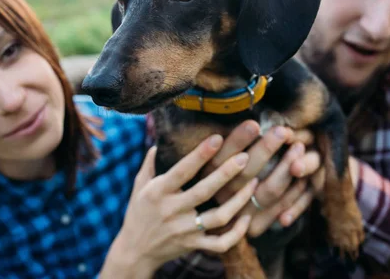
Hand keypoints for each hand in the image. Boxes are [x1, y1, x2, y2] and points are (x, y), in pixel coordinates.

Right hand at [100, 135, 257, 278]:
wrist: (135, 250)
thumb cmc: (139, 212)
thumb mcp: (139, 185)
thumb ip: (150, 163)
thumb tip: (161, 141)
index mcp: (158, 192)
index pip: (182, 171)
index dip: (200, 155)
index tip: (217, 139)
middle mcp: (172, 210)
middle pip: (204, 191)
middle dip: (226, 173)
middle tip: (244, 157)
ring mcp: (184, 230)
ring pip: (218, 217)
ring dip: (238, 200)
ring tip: (253, 182)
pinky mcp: (193, 245)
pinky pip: (220, 243)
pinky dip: (237, 232)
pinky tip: (247, 216)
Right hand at [205, 120, 317, 235]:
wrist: (211, 221)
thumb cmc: (219, 178)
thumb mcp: (215, 161)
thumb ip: (229, 145)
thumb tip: (254, 124)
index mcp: (206, 177)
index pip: (222, 157)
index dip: (238, 140)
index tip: (254, 124)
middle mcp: (220, 197)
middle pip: (247, 172)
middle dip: (266, 149)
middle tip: (282, 131)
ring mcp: (239, 214)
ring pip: (269, 190)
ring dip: (286, 167)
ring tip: (298, 147)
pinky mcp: (254, 227)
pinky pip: (281, 207)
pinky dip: (296, 190)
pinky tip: (303, 173)